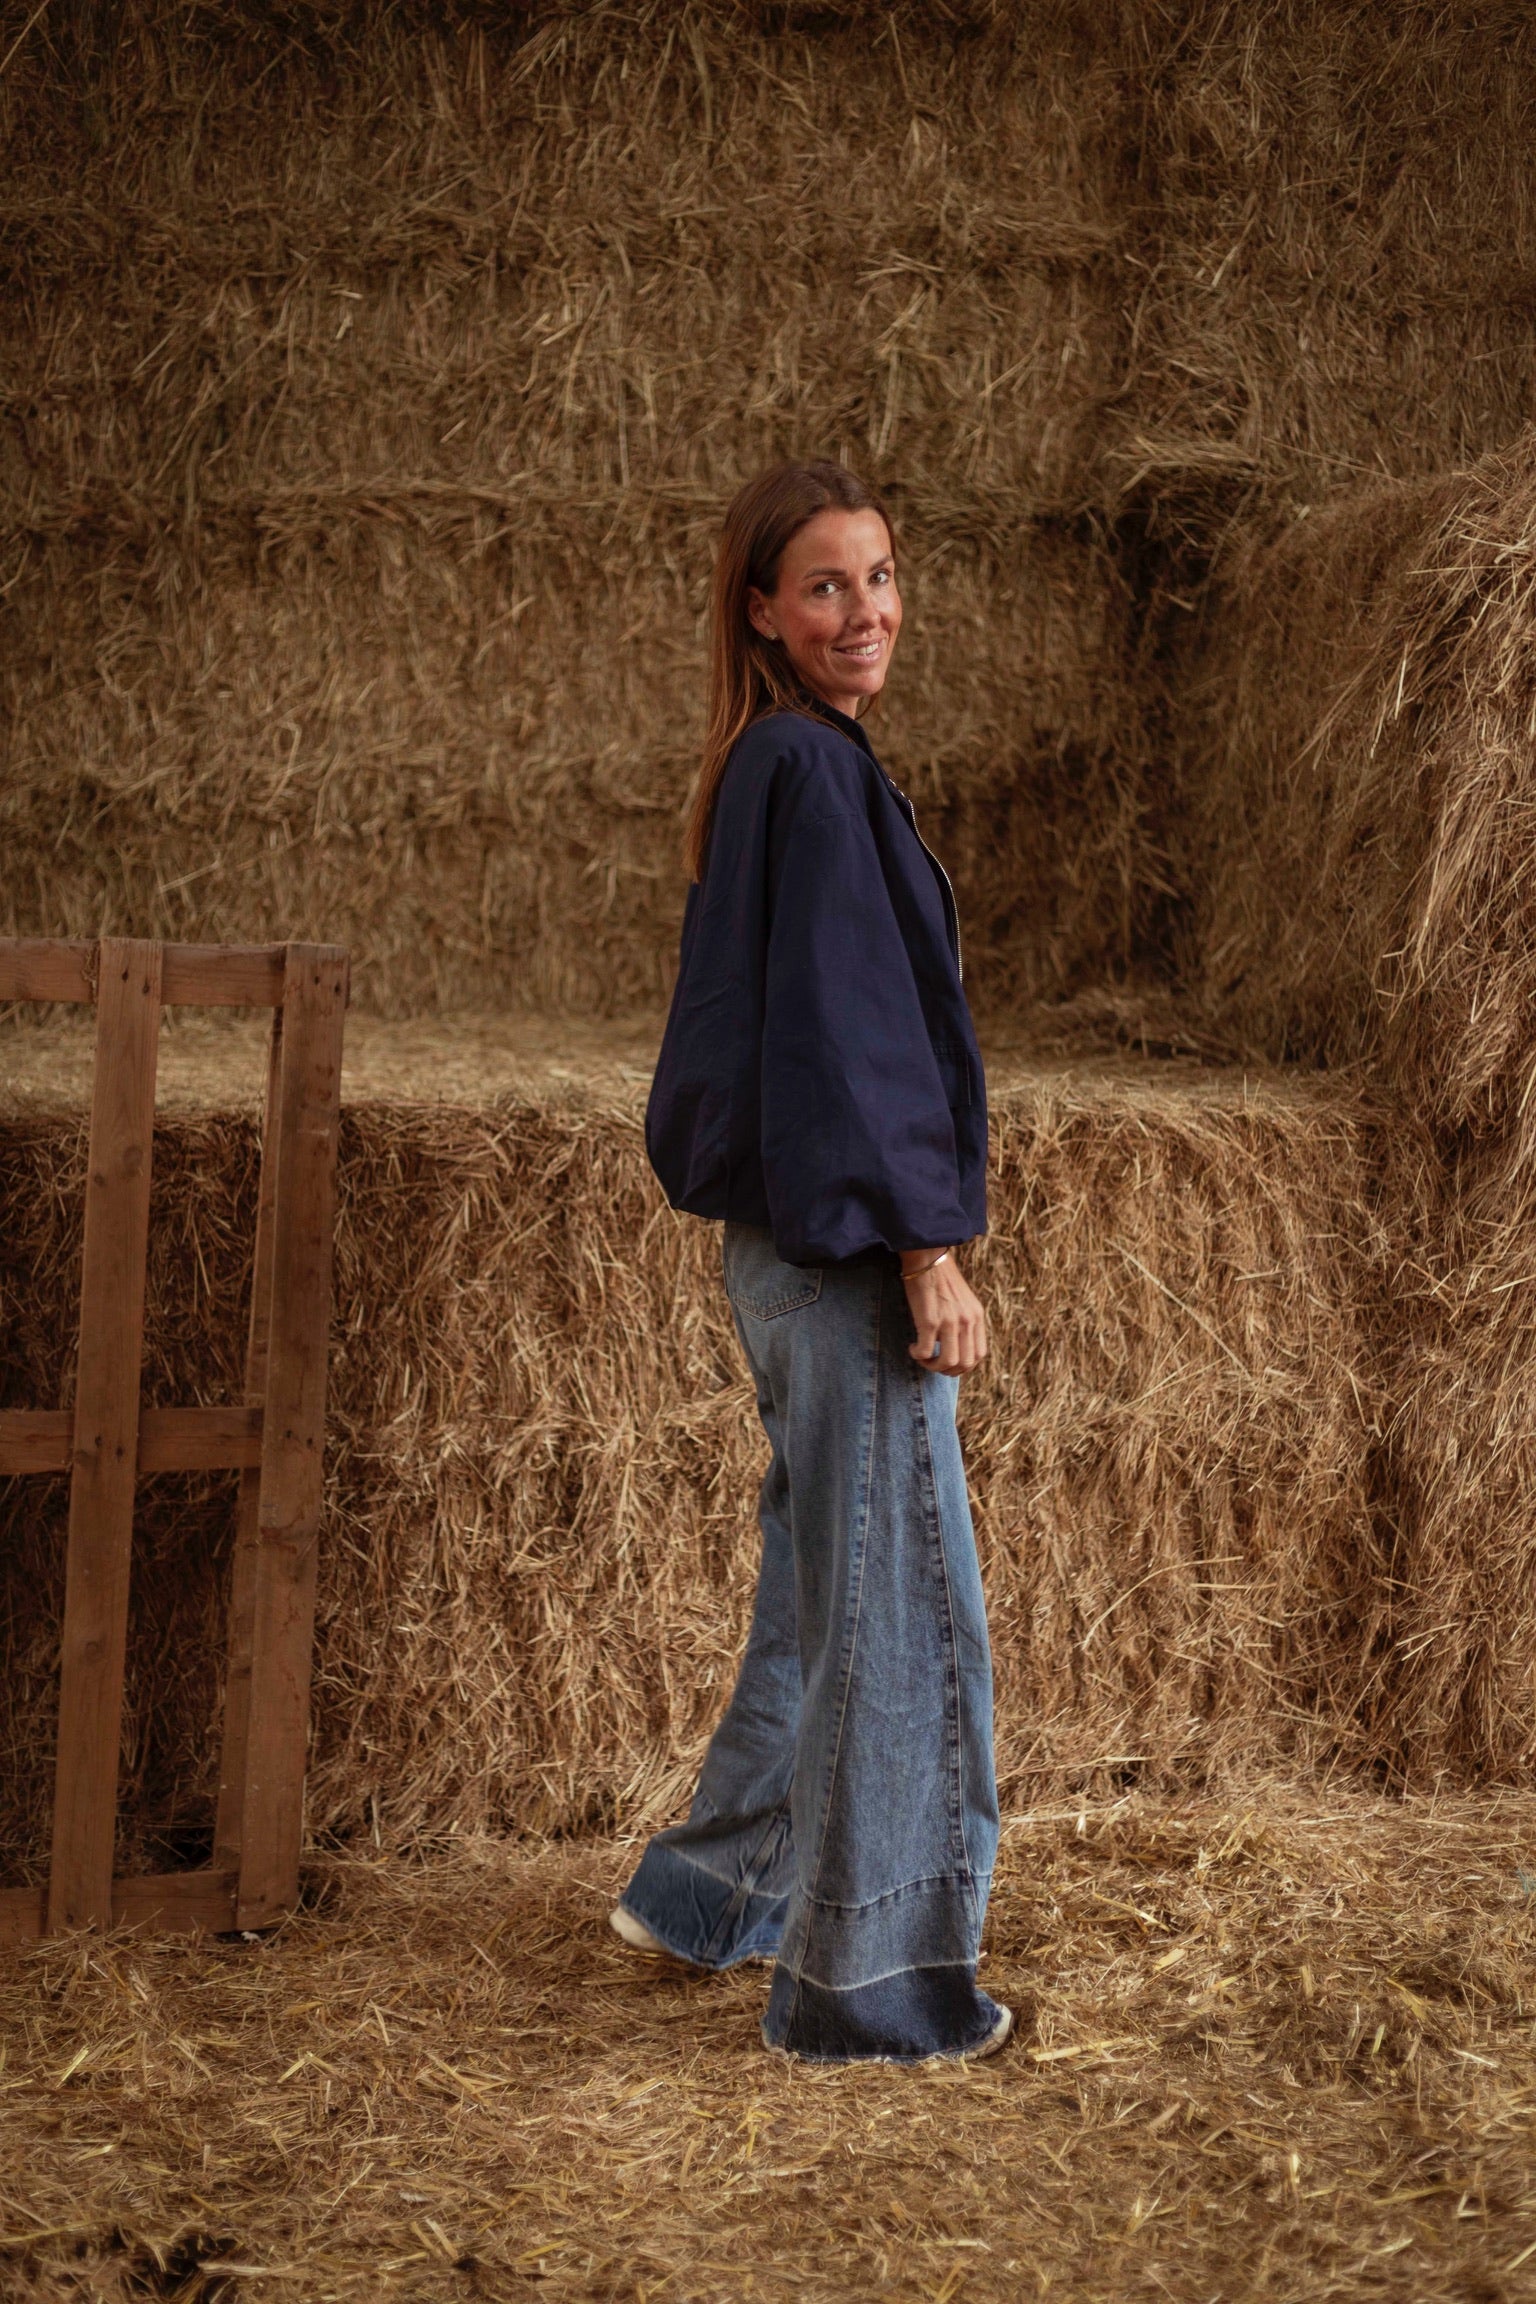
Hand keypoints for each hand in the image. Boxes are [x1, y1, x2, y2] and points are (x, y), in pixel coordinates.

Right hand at [900, 1251, 986, 1376]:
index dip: (964, 1366)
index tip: (949, 1362)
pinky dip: (918, 1355)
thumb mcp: (963, 1299)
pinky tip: (912, 1348)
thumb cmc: (940, 1278)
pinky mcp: (930, 1321)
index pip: (979, 1355)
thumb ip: (964, 1320)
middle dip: (948, 1371)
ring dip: (932, 1366)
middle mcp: (967, 1321)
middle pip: (965, 1363)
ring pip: (948, 1362)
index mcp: (976, 1316)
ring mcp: (950, 1322)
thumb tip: (957, 1343)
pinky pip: (926, 1351)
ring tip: (922, 1357)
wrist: (927, 1257)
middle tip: (933, 1363)